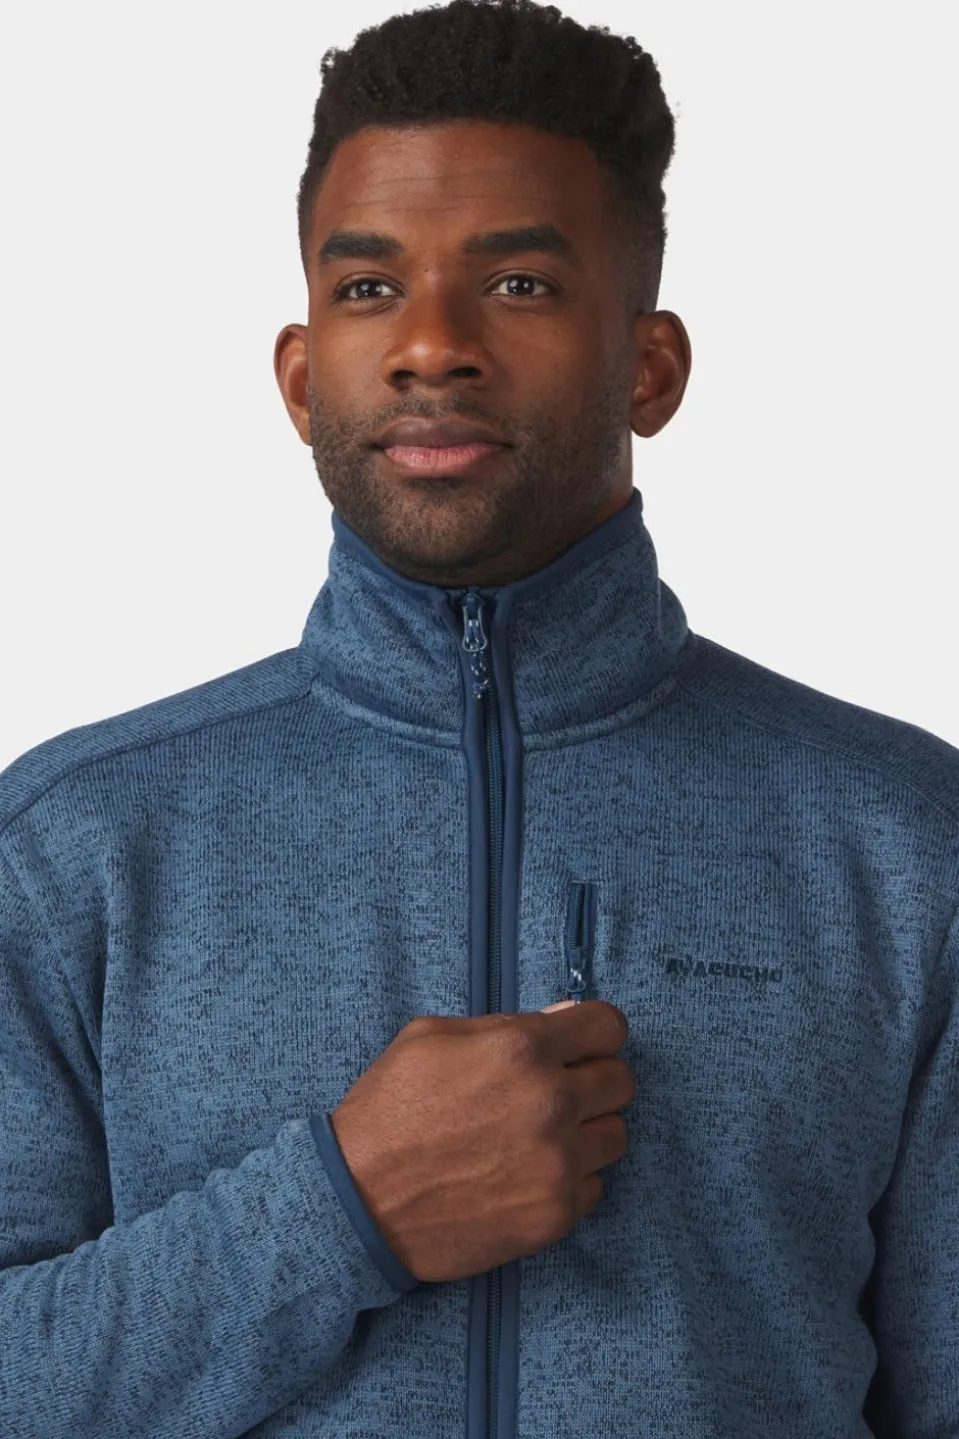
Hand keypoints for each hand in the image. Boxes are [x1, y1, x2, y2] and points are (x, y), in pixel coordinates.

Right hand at [330, 999, 633, 1282]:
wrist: (357, 1201)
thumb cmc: (388, 1109)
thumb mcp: (432, 1037)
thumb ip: (505, 1025)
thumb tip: (564, 1020)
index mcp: (522, 1049)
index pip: (609, 1026)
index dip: (594, 1033)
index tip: (579, 1046)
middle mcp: (551, 1102)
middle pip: (622, 1080)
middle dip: (593, 1079)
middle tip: (557, 1092)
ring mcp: (557, 1164)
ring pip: (616, 1136)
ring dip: (586, 1132)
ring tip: (541, 1137)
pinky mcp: (555, 1215)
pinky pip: (596, 1187)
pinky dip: (570, 1179)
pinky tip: (528, 1175)